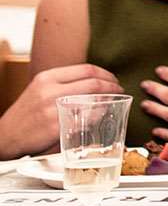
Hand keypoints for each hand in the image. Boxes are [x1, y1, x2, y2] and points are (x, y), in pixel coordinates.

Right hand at [2, 64, 123, 154]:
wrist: (5, 136)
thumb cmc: (25, 114)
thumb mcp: (39, 90)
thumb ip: (63, 84)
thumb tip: (94, 81)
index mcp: (47, 78)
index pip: (87, 69)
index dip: (106, 74)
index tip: (113, 79)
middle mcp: (50, 90)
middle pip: (93, 83)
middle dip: (112, 87)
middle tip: (119, 91)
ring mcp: (53, 109)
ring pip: (93, 100)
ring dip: (108, 101)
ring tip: (113, 103)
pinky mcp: (56, 126)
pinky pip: (86, 118)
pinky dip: (98, 116)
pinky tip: (101, 116)